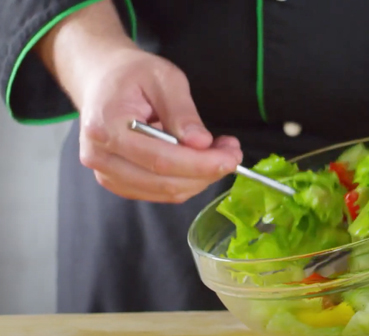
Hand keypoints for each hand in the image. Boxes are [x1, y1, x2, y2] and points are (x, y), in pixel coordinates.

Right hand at [35, 0, 241, 202]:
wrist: (101, 79)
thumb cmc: (131, 74)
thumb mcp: (163, 78)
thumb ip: (182, 112)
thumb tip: (201, 143)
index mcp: (106, 127)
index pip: (160, 159)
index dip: (201, 164)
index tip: (232, 156)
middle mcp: (100, 156)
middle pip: (164, 181)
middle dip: (207, 172)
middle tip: (233, 153)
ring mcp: (106, 173)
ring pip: (165, 192)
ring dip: (200, 179)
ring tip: (219, 154)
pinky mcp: (117, 181)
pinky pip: (159, 193)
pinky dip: (186, 182)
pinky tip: (199, 162)